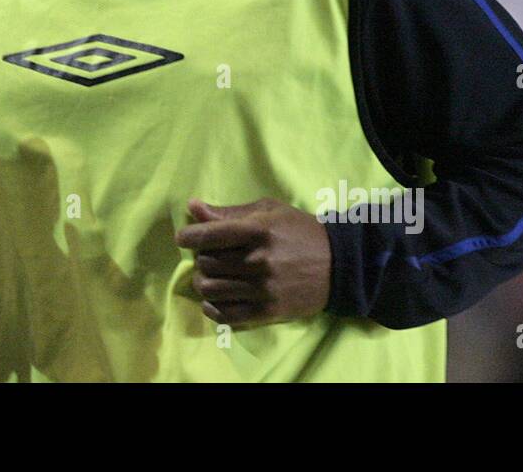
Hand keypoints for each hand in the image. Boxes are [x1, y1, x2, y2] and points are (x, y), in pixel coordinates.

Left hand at [174, 197, 330, 325]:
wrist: (338, 264)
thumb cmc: (299, 231)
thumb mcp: (268, 211)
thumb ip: (228, 212)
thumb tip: (193, 207)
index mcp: (258, 231)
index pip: (209, 235)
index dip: (188, 236)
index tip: (183, 237)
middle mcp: (259, 261)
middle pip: (206, 263)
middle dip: (200, 258)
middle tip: (208, 255)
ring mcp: (263, 290)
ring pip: (210, 290)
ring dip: (203, 282)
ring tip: (211, 276)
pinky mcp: (268, 313)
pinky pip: (225, 316)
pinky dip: (212, 308)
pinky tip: (215, 298)